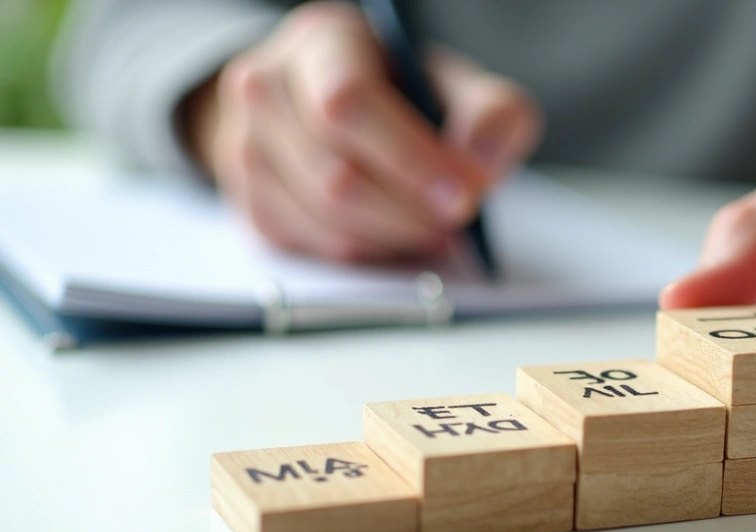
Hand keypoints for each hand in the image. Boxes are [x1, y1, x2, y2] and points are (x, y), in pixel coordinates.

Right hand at [183, 2, 541, 261]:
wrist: (343, 113)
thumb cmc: (406, 98)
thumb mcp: (461, 88)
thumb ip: (493, 116)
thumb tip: (478, 164)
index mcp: (323, 42)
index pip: (348, 102)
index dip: (409, 158)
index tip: (463, 193)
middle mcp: (267, 86)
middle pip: (337, 175)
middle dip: (411, 210)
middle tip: (456, 217)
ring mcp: (246, 146)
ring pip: (327, 220)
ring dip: (395, 235)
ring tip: (432, 222)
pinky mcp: (251, 202)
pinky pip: (316, 247)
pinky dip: (370, 249)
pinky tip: (394, 228)